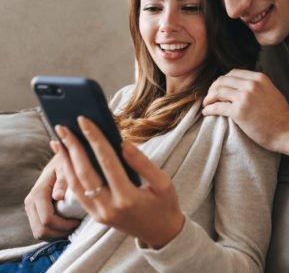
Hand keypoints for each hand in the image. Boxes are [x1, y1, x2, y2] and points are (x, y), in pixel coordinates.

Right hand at [24, 155, 80, 240]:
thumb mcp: (66, 168)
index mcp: (38, 193)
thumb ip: (62, 181)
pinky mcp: (34, 211)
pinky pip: (40, 229)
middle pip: (41, 230)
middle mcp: (31, 202)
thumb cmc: (66, 163)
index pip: (47, 219)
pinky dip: (53, 232)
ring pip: (39, 232)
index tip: (78, 222)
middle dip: (60, 233)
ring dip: (56, 234)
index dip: (63, 225)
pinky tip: (66, 226)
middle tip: (77, 227)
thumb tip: (57, 197)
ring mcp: (31, 208)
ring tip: (73, 227)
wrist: (59, 160)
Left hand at [52, 117, 184, 248]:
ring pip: (76, 184)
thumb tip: (123, 143)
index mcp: (128, 197)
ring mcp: (100, 214)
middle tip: (63, 127)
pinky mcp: (95, 216)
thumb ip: (142, 163)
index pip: (107, 162)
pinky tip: (66, 159)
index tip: (84, 121)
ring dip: (65, 161)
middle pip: (85, 173)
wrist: (160, 233)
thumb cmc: (164, 204)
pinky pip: (78, 193)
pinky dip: (69, 174)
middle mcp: (109, 207)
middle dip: (73, 147)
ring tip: (59, 140)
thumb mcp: (163, 182)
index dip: (95, 139)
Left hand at [202, 69, 288, 150]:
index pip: (232, 73)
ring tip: (206, 104)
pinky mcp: (238, 111)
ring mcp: (244, 97)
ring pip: (218, 91)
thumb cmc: (281, 115)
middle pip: (222, 81)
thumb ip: (257, 86)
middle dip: (212, 88)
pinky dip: (209, 109)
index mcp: (258, 78)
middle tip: (209, 97)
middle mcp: (250, 84)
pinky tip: (207, 112)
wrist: (288, 131)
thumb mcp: (271, 91)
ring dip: (209, 98)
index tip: (218, 89)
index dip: (222, 81)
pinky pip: (217, 107)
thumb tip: (241, 86)